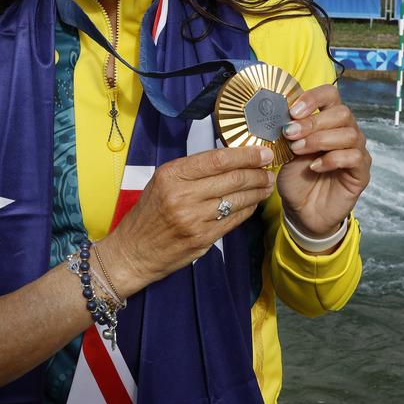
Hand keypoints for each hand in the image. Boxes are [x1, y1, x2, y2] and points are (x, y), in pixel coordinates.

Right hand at [100, 145, 276, 295]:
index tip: (262, 153)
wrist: (134, 251)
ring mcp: (194, 218)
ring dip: (257, 191)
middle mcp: (182, 195)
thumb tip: (229, 160)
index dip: (245, 155)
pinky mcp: (203, 238)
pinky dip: (248, 209)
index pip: (217, 159)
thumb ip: (191, 171)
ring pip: (238, 199)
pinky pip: (234, 219)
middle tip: (269, 169)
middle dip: (257, 172)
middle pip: (232, 178)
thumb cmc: (149, 213)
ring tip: (266, 185)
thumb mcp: (161, 182)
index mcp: (171, 175)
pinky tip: (253, 202)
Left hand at [277, 84, 370, 238]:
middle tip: (290, 134)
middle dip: (312, 122)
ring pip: (349, 134)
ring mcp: (357, 151)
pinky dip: (332, 159)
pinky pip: (353, 157)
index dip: (313, 98)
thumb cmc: (295, 176)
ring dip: (319, 140)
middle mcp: (346, 131)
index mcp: (328, 120)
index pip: (330, 95)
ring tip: (298, 151)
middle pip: (342, 113)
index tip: (292, 111)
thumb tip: (278, 114)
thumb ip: (288, 132)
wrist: (302, 209)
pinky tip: (314, 167)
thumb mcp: (285, 151)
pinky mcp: (361, 172)